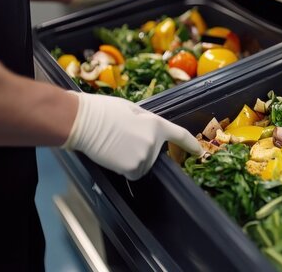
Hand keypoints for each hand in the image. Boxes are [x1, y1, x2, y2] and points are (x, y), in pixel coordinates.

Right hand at [62, 92, 203, 179]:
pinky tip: (114, 155)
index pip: (180, 136)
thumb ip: (146, 121)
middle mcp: (154, 142)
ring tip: (116, 146)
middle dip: (143, 149)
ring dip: (133, 159)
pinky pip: (133, 173)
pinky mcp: (132, 168)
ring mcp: (144, 156)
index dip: (191, 144)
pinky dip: (125, 168)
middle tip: (123, 139)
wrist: (83, 122)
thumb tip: (149, 131)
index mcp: (156, 124)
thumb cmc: (103, 111)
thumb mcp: (131, 109)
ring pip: (143, 165)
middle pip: (155, 154)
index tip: (198, 151)